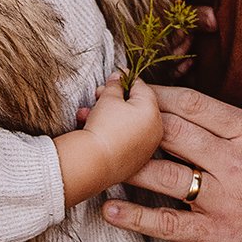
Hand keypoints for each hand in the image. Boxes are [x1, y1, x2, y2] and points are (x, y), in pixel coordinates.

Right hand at [60, 75, 164, 202]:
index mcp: (152, 111)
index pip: (141, 87)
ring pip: (128, 124)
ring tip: (87, 114)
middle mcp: (155, 130)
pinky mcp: (136, 161)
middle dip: (114, 99)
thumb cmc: (103, 127)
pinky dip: (113, 133)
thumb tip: (118, 78)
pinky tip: (94, 130)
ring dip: (108, 116)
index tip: (113, 78)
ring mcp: (147, 147)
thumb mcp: (108, 98)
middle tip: (98, 96)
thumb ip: (115, 85)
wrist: (94, 163)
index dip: (124, 80)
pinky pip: (126, 140)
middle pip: (136, 106)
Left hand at [101, 84, 241, 241]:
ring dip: (126, 164)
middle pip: (171, 133)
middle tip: (98, 112)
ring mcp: (221, 199)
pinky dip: (136, 217)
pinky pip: (167, 224)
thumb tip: (187, 109)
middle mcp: (232, 162)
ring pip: (163, 175)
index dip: (157, 94)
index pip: (193, 105)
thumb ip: (232, 126)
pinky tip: (110, 211)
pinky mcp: (213, 233)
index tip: (130, 88)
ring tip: (96, 157)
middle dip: (130, 121)